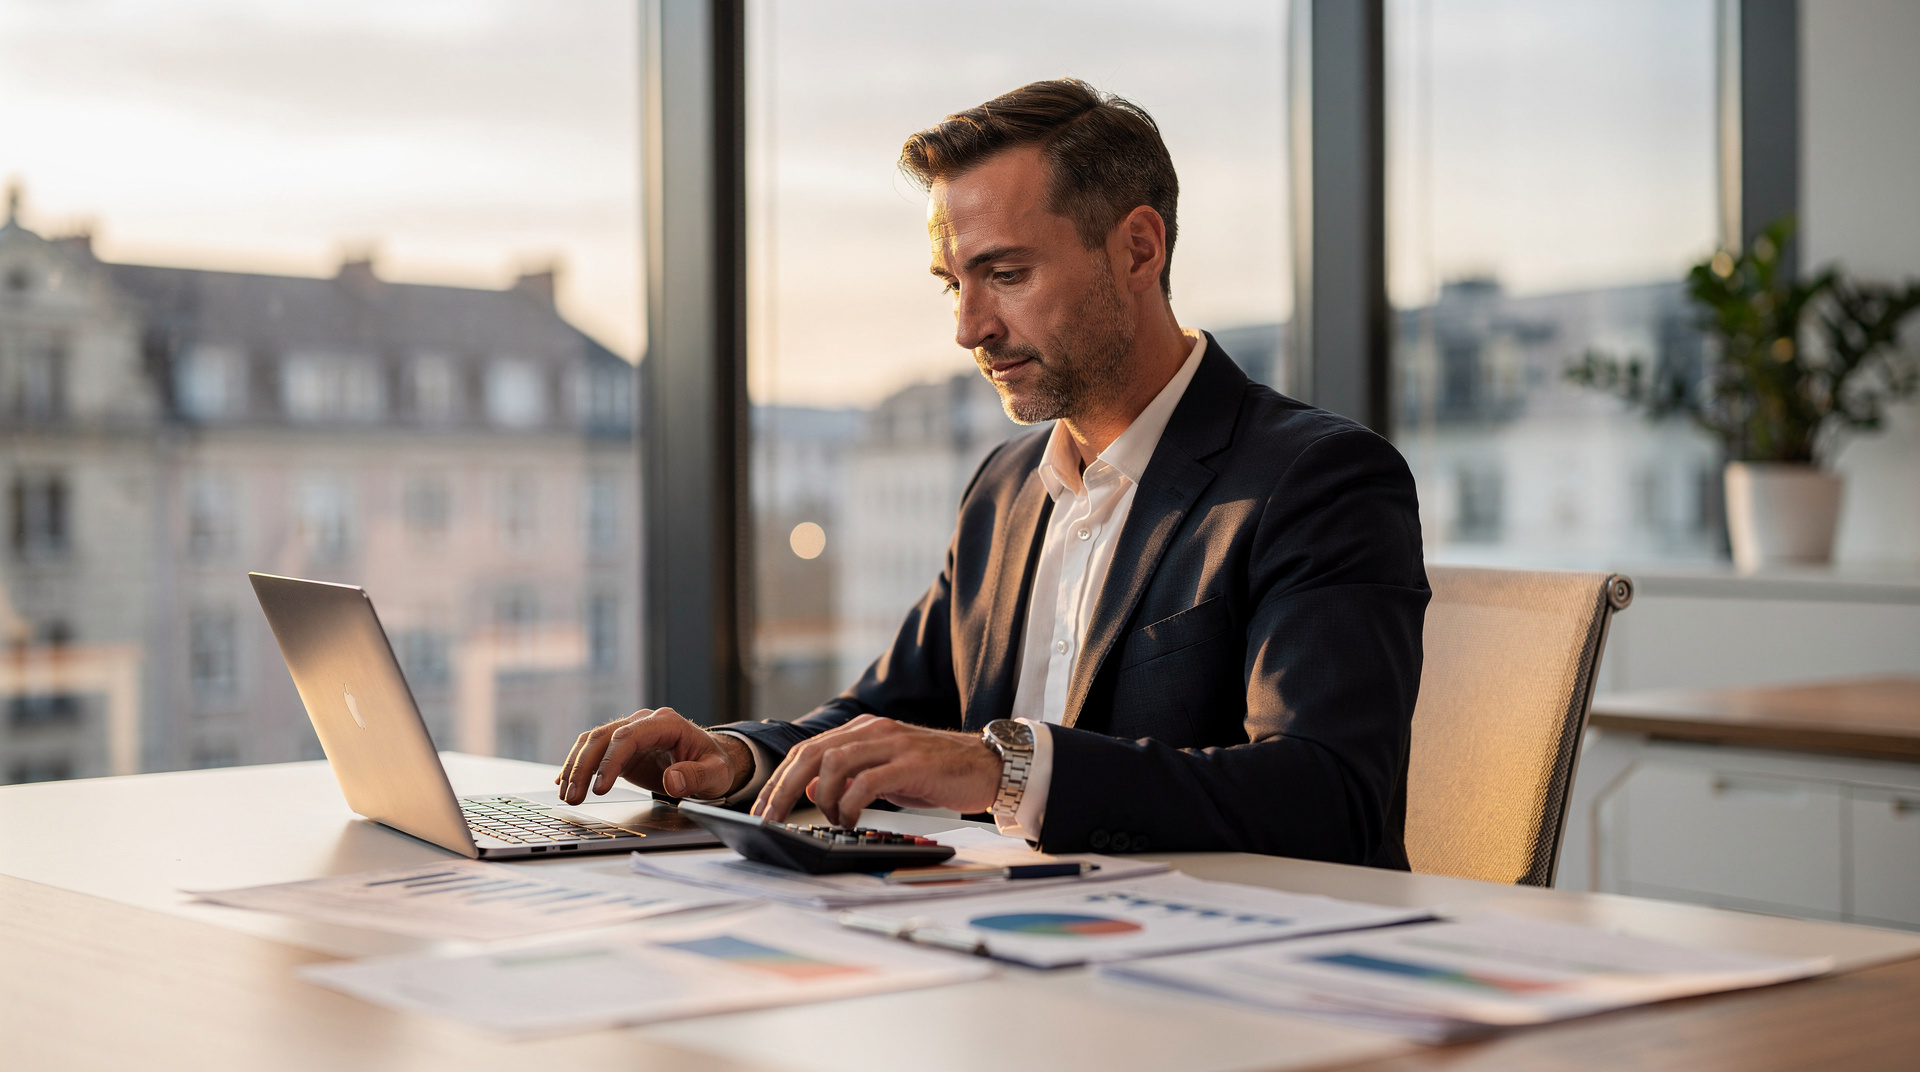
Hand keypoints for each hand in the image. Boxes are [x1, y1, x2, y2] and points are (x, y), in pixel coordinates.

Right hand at [555, 708, 750, 804]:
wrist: (711, 760)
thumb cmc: (714, 765)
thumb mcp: (715, 774)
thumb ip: (696, 776)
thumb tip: (672, 780)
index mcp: (666, 723)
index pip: (629, 737)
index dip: (611, 761)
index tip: (600, 788)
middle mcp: (644, 722)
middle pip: (604, 738)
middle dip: (585, 768)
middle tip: (574, 798)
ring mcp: (631, 732)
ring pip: (593, 742)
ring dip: (576, 768)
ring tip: (567, 796)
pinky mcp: (623, 747)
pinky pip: (594, 751)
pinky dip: (577, 765)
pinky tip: (564, 783)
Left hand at [752, 715, 1000, 826]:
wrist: (987, 766)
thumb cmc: (937, 773)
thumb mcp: (885, 773)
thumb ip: (848, 776)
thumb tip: (807, 788)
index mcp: (863, 730)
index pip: (807, 750)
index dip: (778, 779)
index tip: (762, 809)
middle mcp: (873, 731)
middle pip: (810, 754)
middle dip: (781, 789)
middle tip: (769, 819)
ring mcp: (892, 744)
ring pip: (832, 764)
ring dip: (821, 799)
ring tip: (831, 820)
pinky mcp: (910, 764)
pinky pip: (864, 784)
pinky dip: (848, 806)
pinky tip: (851, 821)